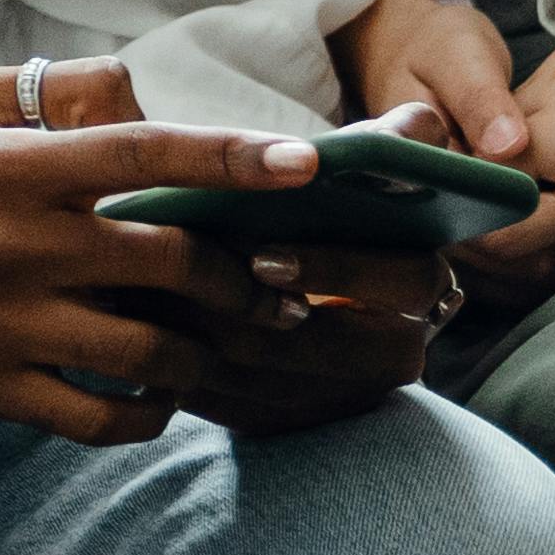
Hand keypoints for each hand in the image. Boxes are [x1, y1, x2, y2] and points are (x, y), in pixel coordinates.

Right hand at [0, 56, 327, 449]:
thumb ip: (59, 92)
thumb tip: (145, 93)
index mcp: (15, 165)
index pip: (143, 152)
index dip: (231, 158)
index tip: (304, 164)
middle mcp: (15, 242)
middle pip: (168, 262)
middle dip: (239, 278)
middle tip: (270, 286)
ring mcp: (3, 322)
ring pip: (147, 350)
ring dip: (204, 351)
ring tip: (222, 344)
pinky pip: (96, 418)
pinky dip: (145, 413)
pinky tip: (155, 397)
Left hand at [84, 93, 455, 437]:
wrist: (280, 276)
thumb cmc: (319, 204)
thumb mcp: (359, 168)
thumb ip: (392, 142)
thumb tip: (410, 132)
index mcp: (418, 281)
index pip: (402, 278)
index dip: (335, 268)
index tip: (263, 256)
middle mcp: (396, 350)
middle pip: (323, 345)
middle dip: (243, 311)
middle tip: (173, 282)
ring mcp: (342, 395)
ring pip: (270, 379)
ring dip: (200, 336)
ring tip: (136, 293)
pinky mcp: (290, 422)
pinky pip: (235, 408)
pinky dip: (183, 367)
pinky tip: (137, 327)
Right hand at [341, 0, 554, 298]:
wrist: (409, 50)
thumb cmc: (432, 47)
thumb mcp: (456, 54)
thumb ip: (479, 97)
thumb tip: (508, 146)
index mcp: (418, 172)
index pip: (479, 229)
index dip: (537, 217)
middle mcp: (429, 208)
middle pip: (501, 257)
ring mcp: (449, 217)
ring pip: (513, 263)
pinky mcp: (471, 216)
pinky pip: (516, 249)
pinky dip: (552, 231)